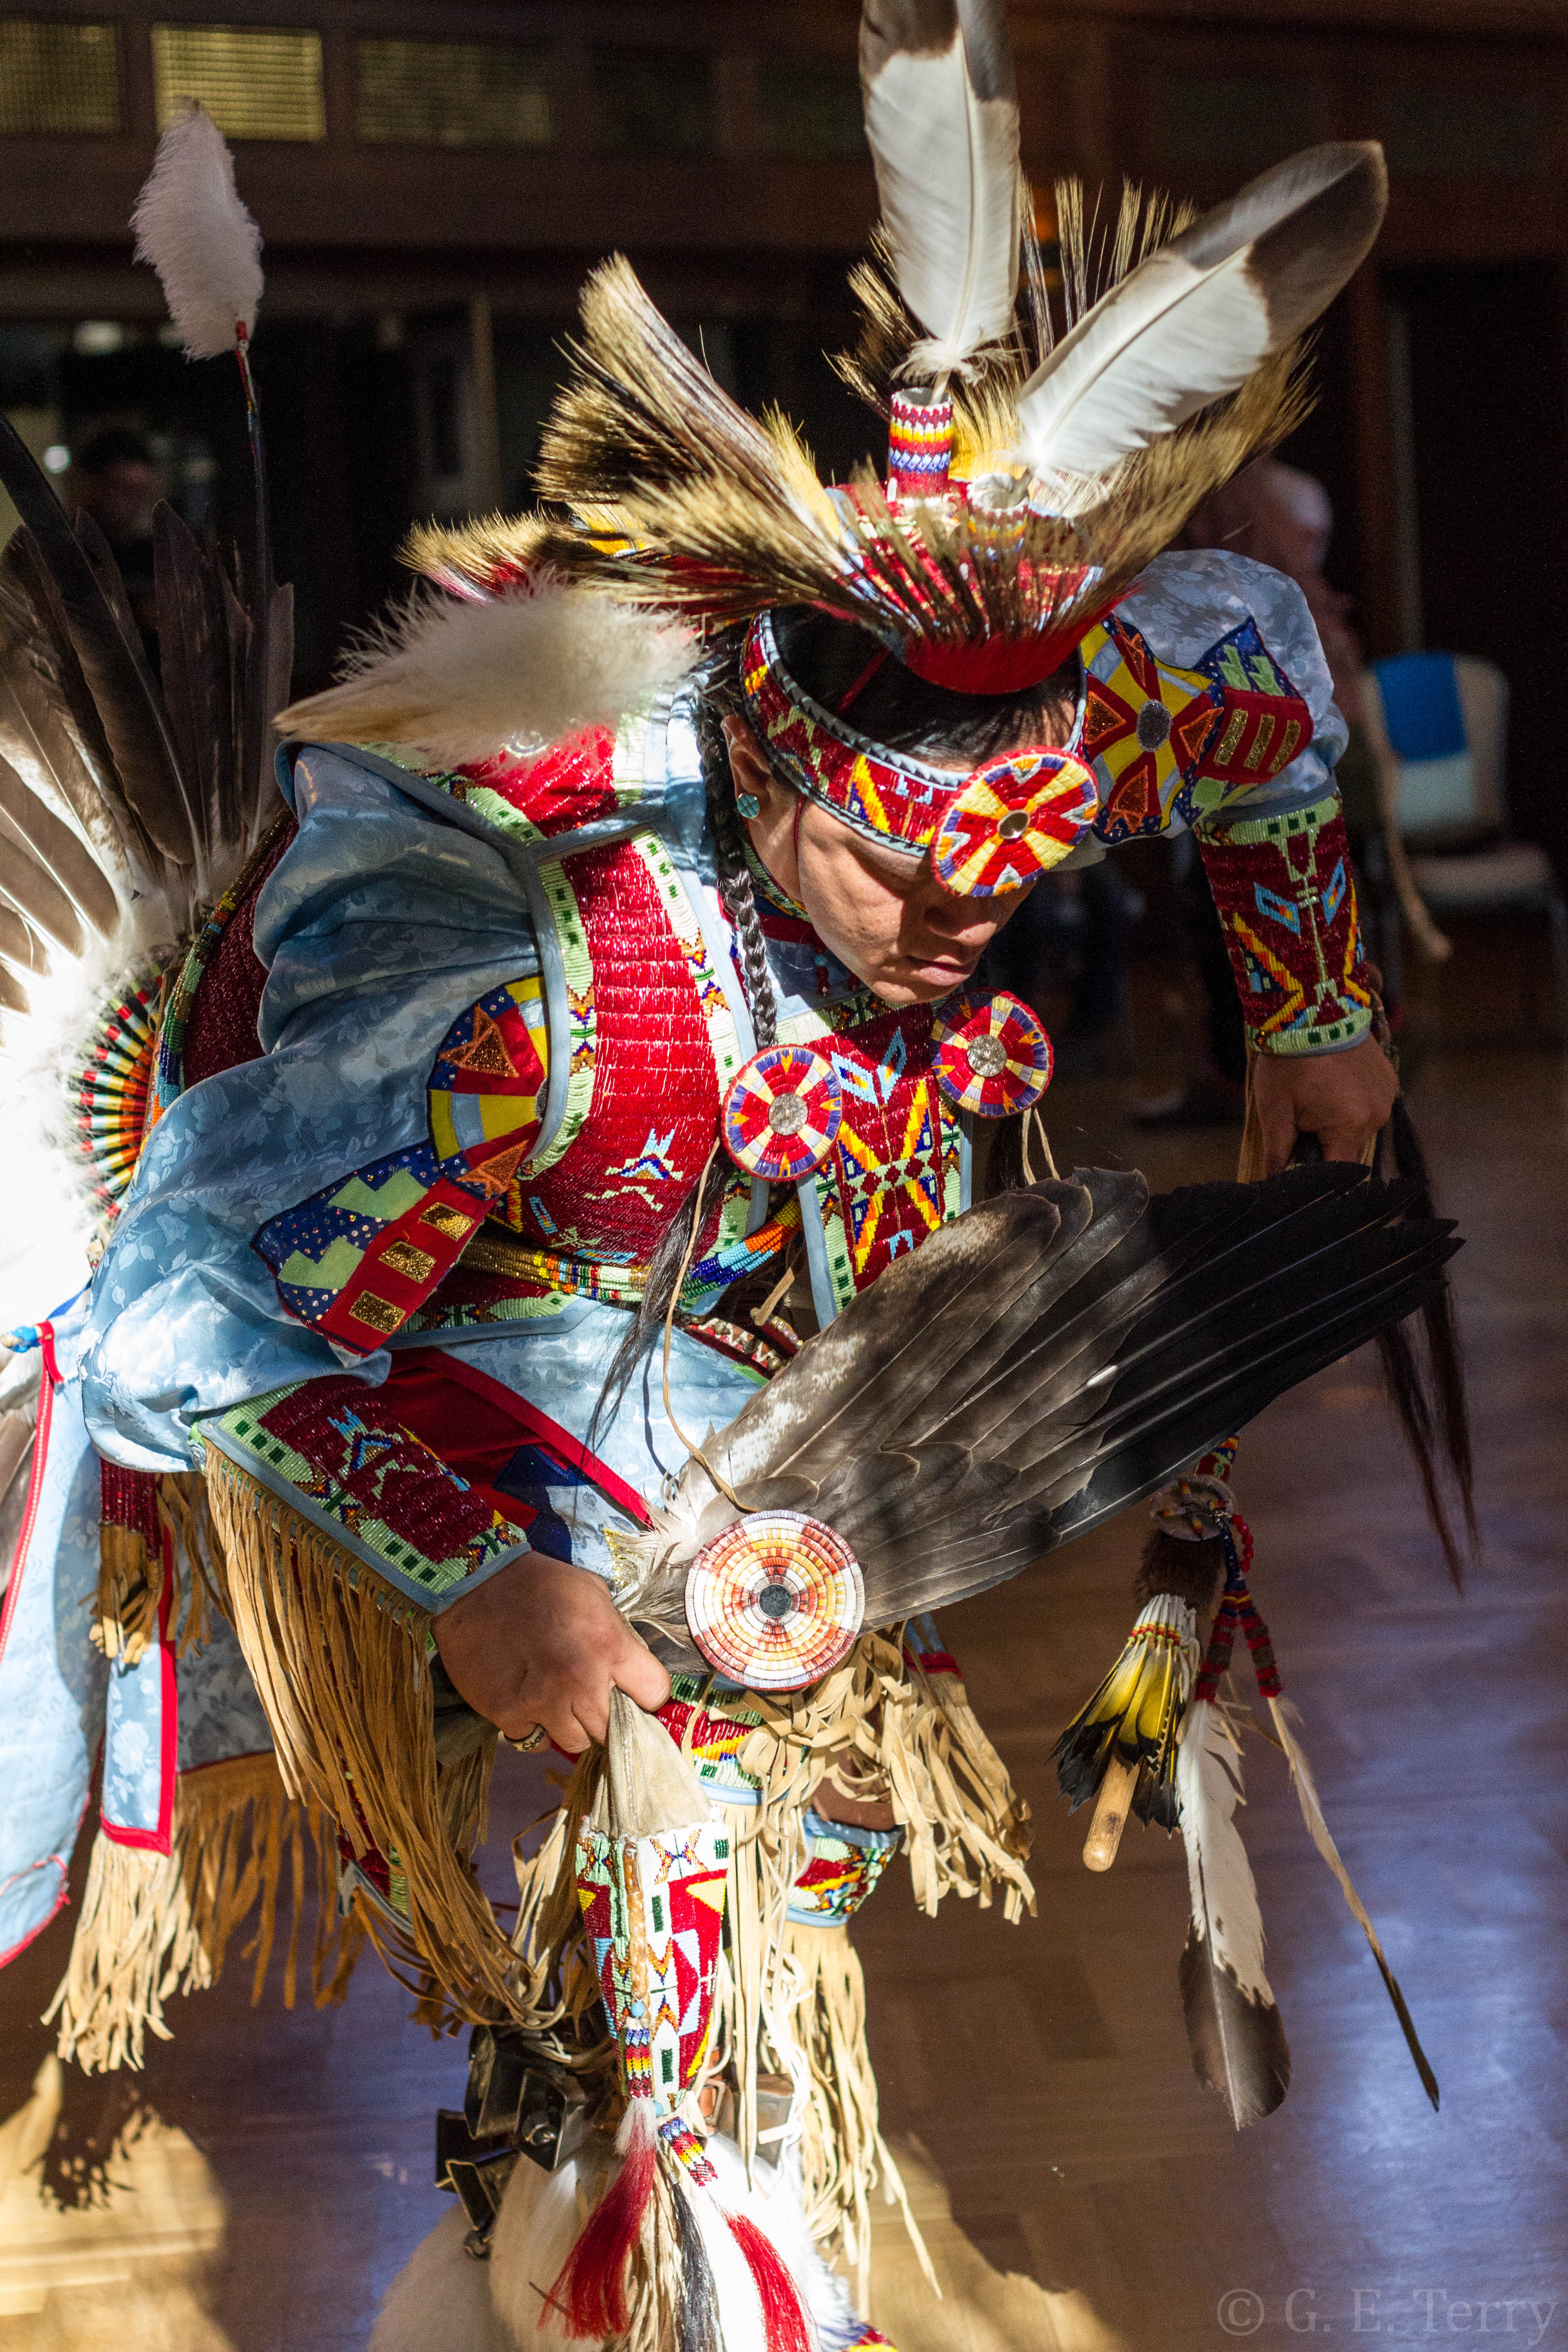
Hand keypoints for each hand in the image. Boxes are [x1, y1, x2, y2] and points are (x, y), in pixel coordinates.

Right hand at [433, 1552, 669, 1753]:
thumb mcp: (592, 1593)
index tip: (637, 1693)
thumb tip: (629, 1667)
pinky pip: (534, 1741)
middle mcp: (580, 1681)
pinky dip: (534, 1728)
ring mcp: (542, 1702)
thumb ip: (615, 1633)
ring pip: (576, 1743)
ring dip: (571, 1726)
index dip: (647, 1695)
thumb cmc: (539, 1583)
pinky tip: (528, 1703)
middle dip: (607, 1717)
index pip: (654, 1693)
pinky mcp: (508, 1714)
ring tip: (559, 1702)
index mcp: (608, 1645)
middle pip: (613, 1730)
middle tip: (592, 1699)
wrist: (476, 1583)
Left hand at [1250, 1034, 1398, 1175]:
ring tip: (1316, 1092)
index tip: (1299, 1158)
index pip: (1337, 1171)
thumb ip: (1277, 1149)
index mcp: (1350, 1126)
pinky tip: (1332, 1081)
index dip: (1316, 1171)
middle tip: (1300, 1114)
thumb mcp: (1274, 1108)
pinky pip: (1368, 1104)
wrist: (1313, 1009)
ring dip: (1337, 1121)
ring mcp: (1386, 1096)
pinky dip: (1350, 1101)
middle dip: (1323, 1141)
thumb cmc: (1289, 1059)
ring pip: (1358, 1126)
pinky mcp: (1388, 1079)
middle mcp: (1376, 1115)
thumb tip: (1272, 1180)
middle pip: (1347, 1148)